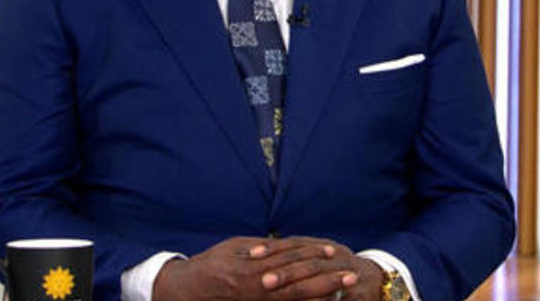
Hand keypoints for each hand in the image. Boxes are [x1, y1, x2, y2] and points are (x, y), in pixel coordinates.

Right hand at [152, 236, 372, 300]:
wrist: (189, 291)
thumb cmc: (213, 264)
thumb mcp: (236, 247)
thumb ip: (263, 248)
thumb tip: (287, 244)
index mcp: (254, 267)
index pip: (290, 258)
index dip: (314, 254)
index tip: (333, 252)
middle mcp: (258, 287)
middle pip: (300, 283)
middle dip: (327, 279)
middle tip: (351, 274)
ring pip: (295, 300)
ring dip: (321, 295)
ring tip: (343, 291)